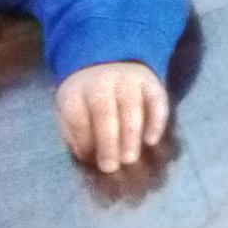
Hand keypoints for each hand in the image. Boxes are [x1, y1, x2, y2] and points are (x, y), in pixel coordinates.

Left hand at [55, 63, 169, 173]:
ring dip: (130, 136)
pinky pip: (156, 103)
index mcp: (76, 89)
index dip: (83, 138)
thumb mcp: (70, 107)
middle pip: (104, 112)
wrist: (111, 59)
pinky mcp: (151, 82)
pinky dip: (156, 122)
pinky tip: (151, 141)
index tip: (89, 158)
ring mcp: (129, 80)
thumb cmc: (87, 95)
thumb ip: (74, 131)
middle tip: (111, 167)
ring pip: (132, 108)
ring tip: (129, 160)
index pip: (77, 115)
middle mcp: (102, 81)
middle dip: (108, 142)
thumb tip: (86, 155)